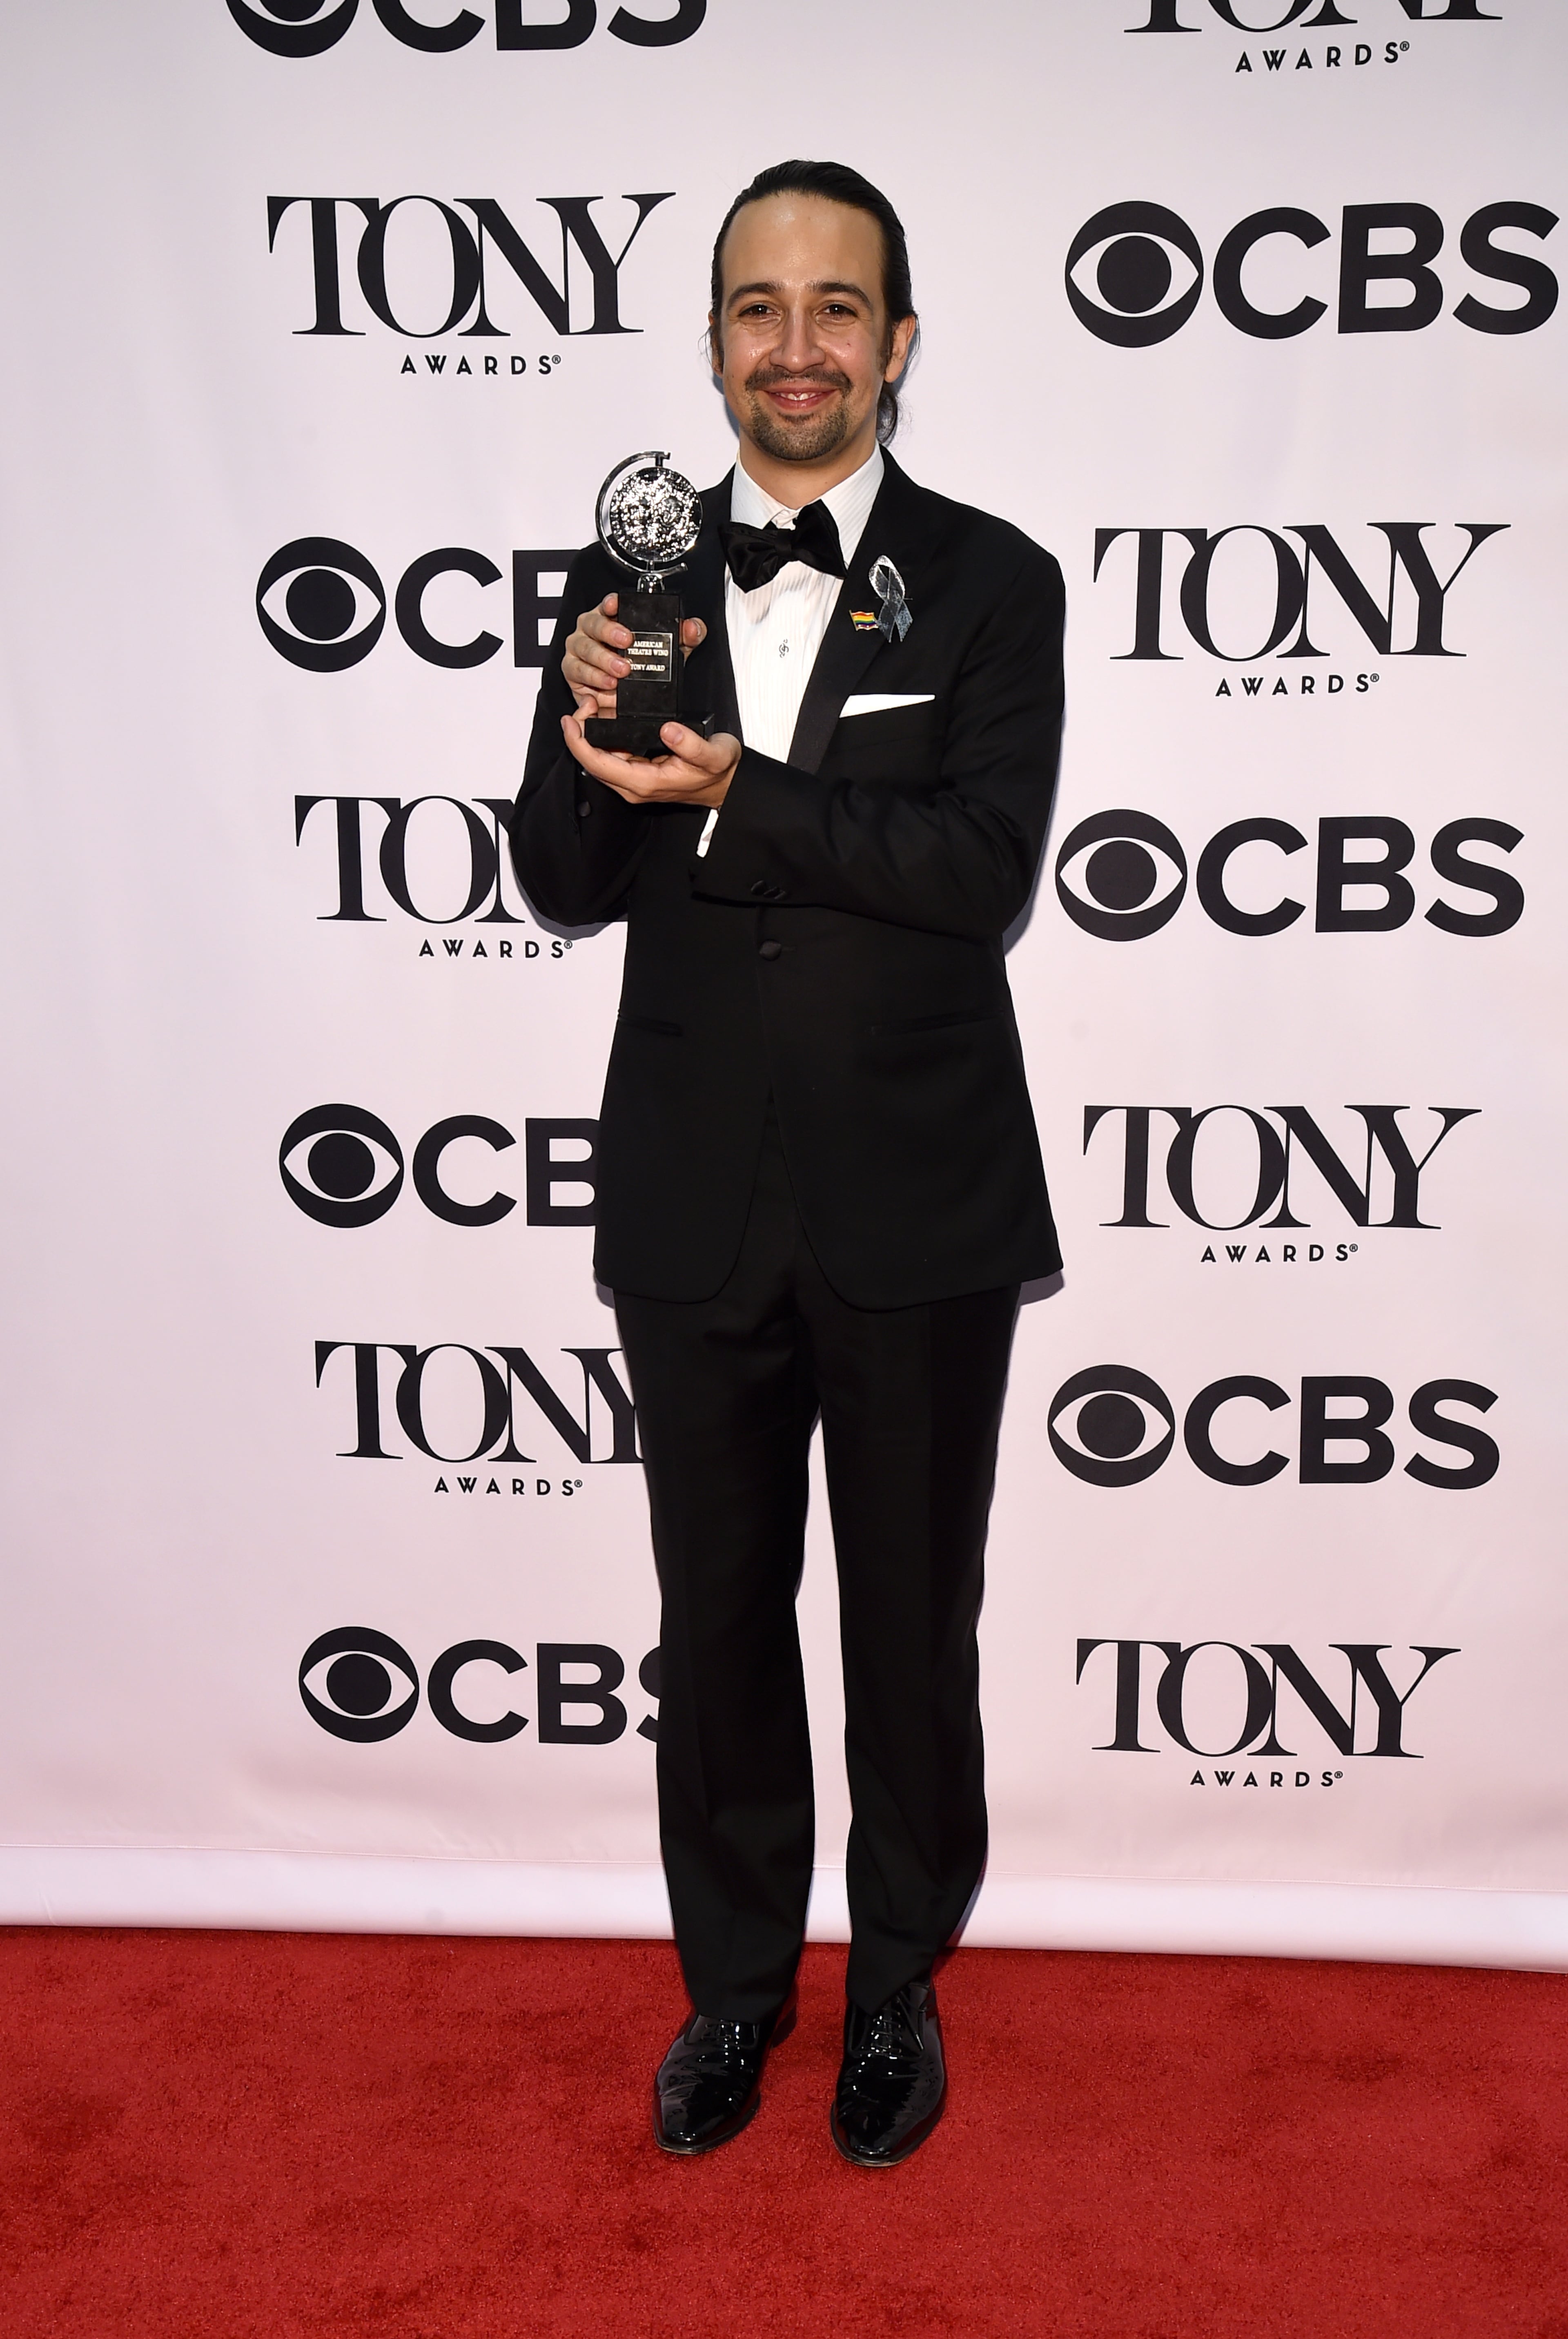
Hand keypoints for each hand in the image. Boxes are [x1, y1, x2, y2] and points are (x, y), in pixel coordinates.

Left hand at [561, 711, 741, 808]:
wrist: (727, 783)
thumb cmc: (719, 770)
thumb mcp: (713, 754)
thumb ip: (691, 744)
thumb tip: (667, 730)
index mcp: (645, 783)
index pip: (598, 764)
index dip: (579, 743)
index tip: (570, 720)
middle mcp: (634, 786)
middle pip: (592, 762)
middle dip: (580, 734)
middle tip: (585, 704)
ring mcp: (635, 780)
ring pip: (600, 759)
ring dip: (590, 734)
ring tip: (592, 706)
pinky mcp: (638, 772)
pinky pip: (612, 756)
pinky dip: (604, 737)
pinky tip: (605, 718)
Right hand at [563, 591, 706, 722]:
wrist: (622, 693)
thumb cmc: (640, 663)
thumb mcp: (668, 649)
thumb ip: (685, 637)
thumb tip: (693, 628)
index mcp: (611, 616)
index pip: (609, 603)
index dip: (611, 603)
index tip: (616, 605)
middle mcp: (591, 629)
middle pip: (593, 624)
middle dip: (608, 633)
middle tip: (626, 644)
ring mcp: (579, 649)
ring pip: (584, 650)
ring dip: (601, 662)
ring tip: (619, 674)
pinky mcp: (573, 671)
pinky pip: (578, 674)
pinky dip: (593, 682)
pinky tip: (607, 688)